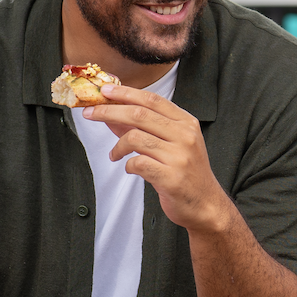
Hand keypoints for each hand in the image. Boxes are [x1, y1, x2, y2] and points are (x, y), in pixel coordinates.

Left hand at [77, 85, 235, 234]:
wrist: (206, 205)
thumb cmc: (186, 173)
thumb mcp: (172, 144)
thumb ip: (145, 128)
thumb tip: (113, 114)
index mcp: (186, 123)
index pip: (152, 100)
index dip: (126, 93)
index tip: (105, 90)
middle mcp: (185, 136)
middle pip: (139, 114)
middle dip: (109, 111)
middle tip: (90, 113)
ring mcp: (179, 157)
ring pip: (135, 138)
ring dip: (117, 146)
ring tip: (114, 154)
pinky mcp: (171, 178)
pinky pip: (138, 163)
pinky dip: (128, 165)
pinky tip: (130, 168)